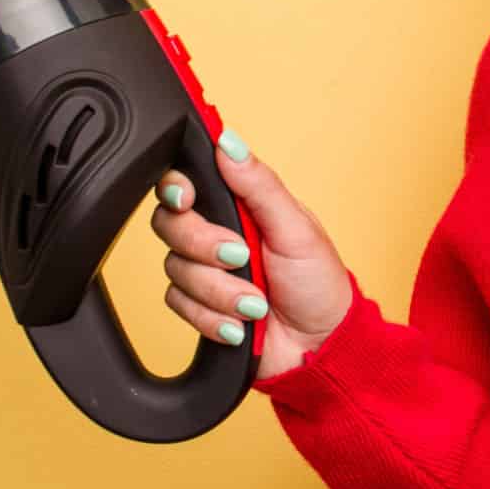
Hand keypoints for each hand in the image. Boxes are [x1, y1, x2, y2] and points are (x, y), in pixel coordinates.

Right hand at [151, 129, 354, 380]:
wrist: (319, 347)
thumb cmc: (319, 283)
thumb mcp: (297, 228)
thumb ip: (260, 185)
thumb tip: (228, 141)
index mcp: (239, 207)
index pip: (186, 183)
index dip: (176, 188)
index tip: (187, 198)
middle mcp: (215, 235)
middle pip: (169, 224)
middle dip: (204, 246)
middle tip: (240, 257)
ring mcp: (205, 272)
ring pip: (175, 269)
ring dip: (220, 291)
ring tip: (257, 302)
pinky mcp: (199, 307)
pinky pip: (180, 306)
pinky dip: (214, 318)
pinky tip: (242, 324)